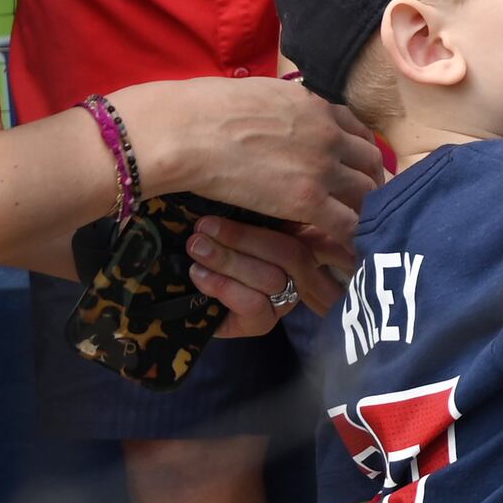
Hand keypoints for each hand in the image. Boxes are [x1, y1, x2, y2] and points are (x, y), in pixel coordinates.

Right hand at [107, 77, 386, 248]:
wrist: (187, 130)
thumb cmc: (203, 109)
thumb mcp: (256, 94)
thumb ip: (278, 108)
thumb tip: (271, 113)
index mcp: (314, 106)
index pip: (356, 130)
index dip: (360, 153)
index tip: (358, 169)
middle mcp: (328, 133)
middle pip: (371, 162)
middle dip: (371, 182)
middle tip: (365, 204)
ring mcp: (322, 166)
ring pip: (366, 192)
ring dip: (366, 211)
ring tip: (362, 230)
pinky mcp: (308, 199)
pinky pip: (347, 224)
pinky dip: (353, 238)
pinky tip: (351, 251)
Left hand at [186, 214, 349, 340]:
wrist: (186, 292)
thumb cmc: (215, 242)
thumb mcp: (237, 217)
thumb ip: (254, 209)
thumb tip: (249, 180)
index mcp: (305, 237)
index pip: (316, 230)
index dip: (307, 214)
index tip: (258, 207)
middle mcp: (304, 270)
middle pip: (292, 252)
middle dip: (243, 238)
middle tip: (203, 226)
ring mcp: (286, 297)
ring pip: (271, 278)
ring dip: (228, 261)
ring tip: (197, 247)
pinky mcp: (263, 322)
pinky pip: (254, 305)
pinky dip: (224, 287)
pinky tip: (199, 275)